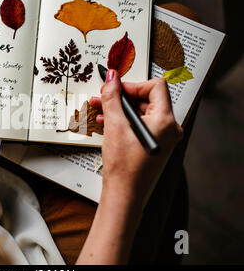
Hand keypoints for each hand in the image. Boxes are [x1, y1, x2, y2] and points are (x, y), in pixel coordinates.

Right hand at [90, 69, 182, 206]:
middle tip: (104, 97)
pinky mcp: (156, 144)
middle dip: (122, 97)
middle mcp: (169, 128)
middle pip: (147, 99)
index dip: (133, 85)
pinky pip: (141, 124)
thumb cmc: (124, 166)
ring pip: (141, 112)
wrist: (124, 192)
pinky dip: (125, 121)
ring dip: (121, 109)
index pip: (155, 86)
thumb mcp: (115, 124)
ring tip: (101, 110)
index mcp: (165, 120)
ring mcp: (163, 137)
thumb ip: (113, 97)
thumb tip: (112, 78)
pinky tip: (108, 122)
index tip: (116, 88)